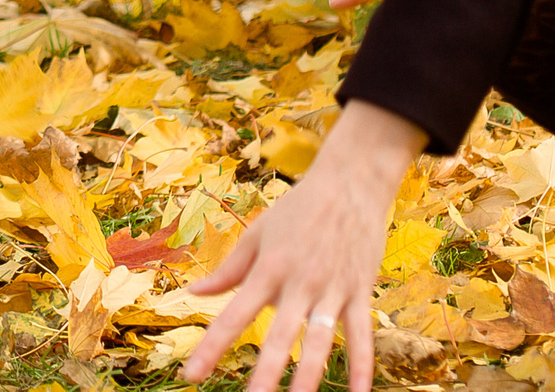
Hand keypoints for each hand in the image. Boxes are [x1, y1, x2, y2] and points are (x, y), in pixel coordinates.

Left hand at [180, 101, 424, 391]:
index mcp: (268, 269)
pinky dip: (361, 366)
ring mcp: (331, 289)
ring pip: (319, 342)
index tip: (192, 374)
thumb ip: (228, 270)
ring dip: (308, 378)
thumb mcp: (257, 234)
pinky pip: (361, 336)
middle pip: (277, 338)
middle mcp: (298, 283)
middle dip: (263, 376)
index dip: (211, 347)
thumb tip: (195, 293)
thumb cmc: (298, 208)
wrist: (350, 182)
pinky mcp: (359, 291)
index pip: (233, 314)